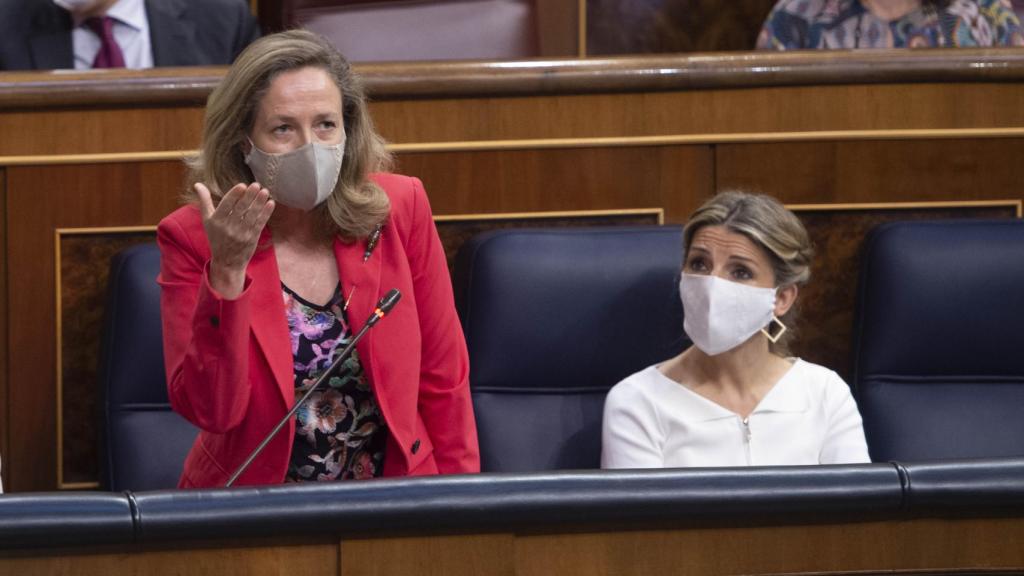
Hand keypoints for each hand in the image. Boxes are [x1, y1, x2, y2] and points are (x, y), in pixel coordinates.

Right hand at [195, 182, 274, 298]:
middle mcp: (228, 227)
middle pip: (240, 209)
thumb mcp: (207, 220)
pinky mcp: (252, 238)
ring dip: (259, 202)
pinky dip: (266, 213)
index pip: (226, 205)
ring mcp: (241, 233)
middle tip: (256, 184)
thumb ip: (204, 201)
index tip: (242, 185)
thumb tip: (197, 184)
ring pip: (251, 215)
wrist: (227, 261)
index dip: (234, 195)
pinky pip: (259, 223)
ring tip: (265, 191)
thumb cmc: (216, 237)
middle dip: (249, 196)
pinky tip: (271, 203)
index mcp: (216, 221)